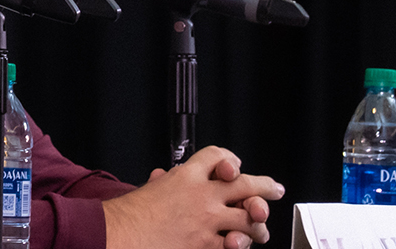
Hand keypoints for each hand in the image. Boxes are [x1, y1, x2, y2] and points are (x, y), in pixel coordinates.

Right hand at [102, 145, 283, 248]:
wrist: (121, 234)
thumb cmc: (130, 215)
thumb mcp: (149, 189)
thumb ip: (163, 182)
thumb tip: (162, 176)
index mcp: (186, 176)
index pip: (218, 156)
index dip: (230, 159)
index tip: (235, 166)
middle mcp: (203, 195)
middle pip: (246, 184)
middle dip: (265, 187)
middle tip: (274, 189)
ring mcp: (208, 221)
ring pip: (250, 218)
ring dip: (258, 226)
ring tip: (260, 230)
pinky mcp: (207, 245)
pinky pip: (235, 246)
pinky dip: (239, 247)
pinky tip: (238, 246)